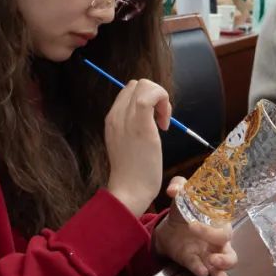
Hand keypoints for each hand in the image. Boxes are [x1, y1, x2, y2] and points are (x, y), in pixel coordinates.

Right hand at [104, 79, 170, 216]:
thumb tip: (148, 115)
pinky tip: (164, 125)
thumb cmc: (132, 172)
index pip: (129, 90)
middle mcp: (116, 115)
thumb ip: (131, 127)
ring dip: (160, 99)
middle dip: (155, 96)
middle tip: (161, 120)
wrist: (129, 191)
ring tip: (162, 123)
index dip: (146, 99)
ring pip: (144, 84)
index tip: (154, 120)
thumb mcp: (126, 143)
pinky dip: (163, 102)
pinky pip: (150, 96)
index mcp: (112, 119)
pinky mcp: (141, 126)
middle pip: (137, 83)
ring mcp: (127, 120)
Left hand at [153, 177, 238, 275]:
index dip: (212, 231)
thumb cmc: (183, 210)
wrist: (168, 228)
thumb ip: (179, 186)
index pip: (224, 229)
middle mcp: (218, 241)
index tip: (192, 225)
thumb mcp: (182, 195)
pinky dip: (201, 270)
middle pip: (230, 252)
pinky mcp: (195, 262)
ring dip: (222, 269)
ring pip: (225, 264)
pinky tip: (201, 272)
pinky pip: (202, 268)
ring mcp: (208, 254)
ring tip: (214, 270)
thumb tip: (172, 190)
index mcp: (218, 223)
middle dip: (224, 258)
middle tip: (213, 258)